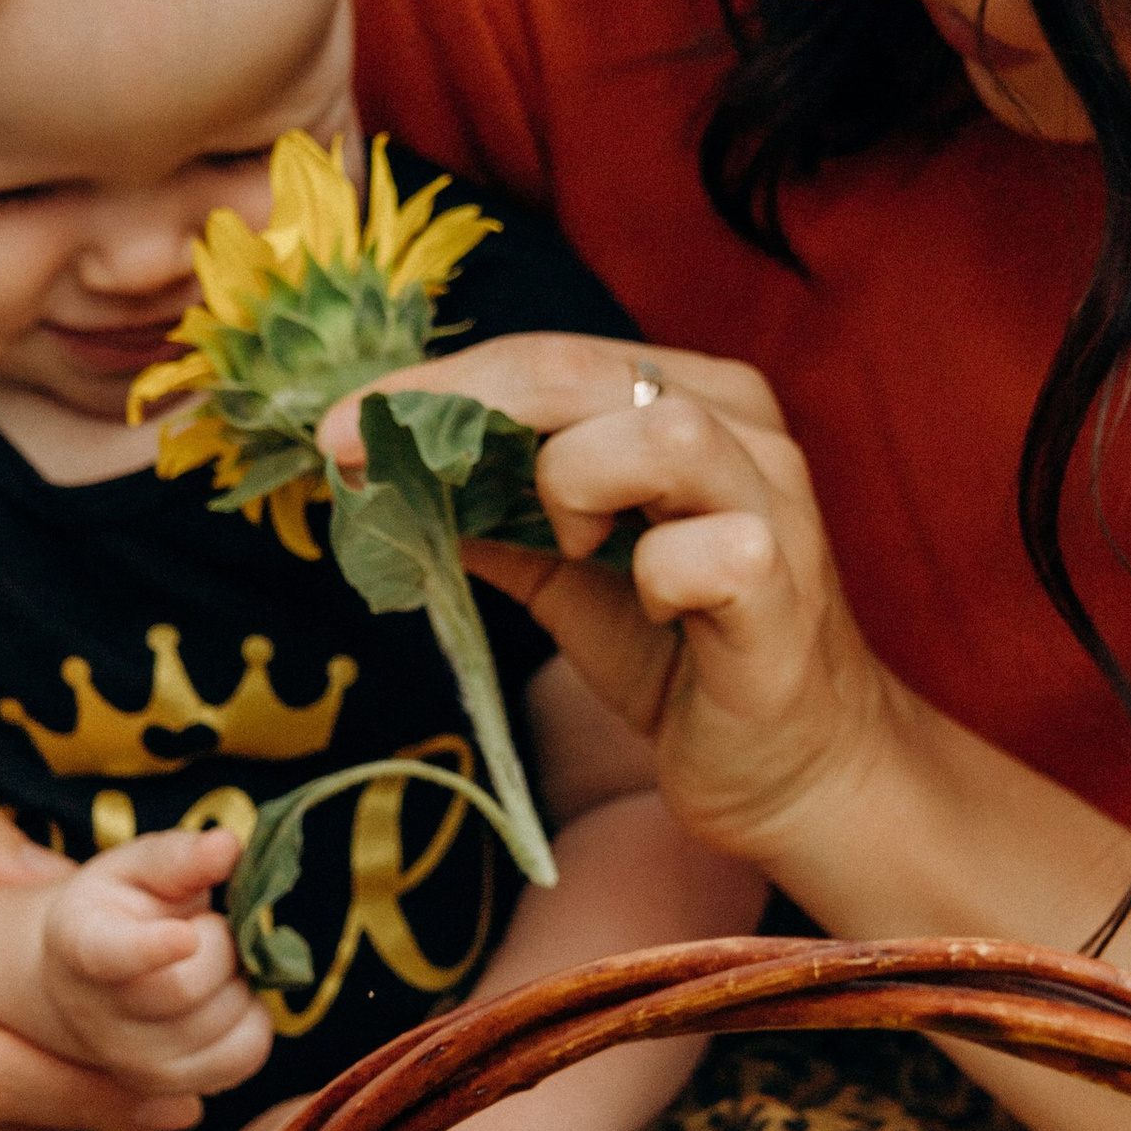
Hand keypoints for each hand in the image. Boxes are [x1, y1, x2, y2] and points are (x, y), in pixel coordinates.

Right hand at [31, 827, 270, 1098]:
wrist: (93, 982)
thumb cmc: (121, 910)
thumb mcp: (138, 869)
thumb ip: (180, 856)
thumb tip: (227, 846)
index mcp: (80, 942)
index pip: (110, 955)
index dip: (151, 949)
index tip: (186, 935)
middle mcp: (95, 1014)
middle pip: (187, 986)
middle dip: (223, 943)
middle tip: (211, 925)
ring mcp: (131, 1061)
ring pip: (225, 1021)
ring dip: (240, 981)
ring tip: (211, 962)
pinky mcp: (172, 1087)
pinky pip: (246, 1053)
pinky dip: (254, 1019)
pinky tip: (226, 997)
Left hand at [319, 335, 904, 886]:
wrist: (793, 772)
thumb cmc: (683, 659)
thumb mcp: (565, 574)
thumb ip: (492, 517)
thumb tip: (377, 478)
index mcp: (689, 402)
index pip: (546, 357)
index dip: (435, 386)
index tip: (338, 429)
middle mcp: (744, 432)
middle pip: (582, 371)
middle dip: (457, 408)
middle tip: (369, 455)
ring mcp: (775, 505)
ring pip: (663, 430)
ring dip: (575, 481)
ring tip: (570, 545)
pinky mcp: (784, 590)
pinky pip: (713, 550)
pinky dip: (654, 575)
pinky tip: (651, 610)